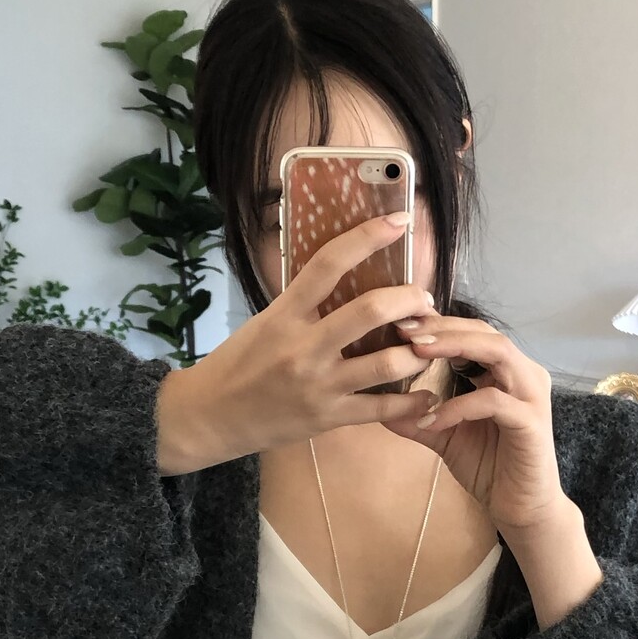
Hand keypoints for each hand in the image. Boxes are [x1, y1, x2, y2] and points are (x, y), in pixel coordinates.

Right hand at [155, 215, 439, 470]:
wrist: (210, 417)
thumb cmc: (239, 364)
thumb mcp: (265, 321)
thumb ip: (303, 303)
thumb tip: (346, 275)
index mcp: (285, 314)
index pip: (329, 263)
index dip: (368, 236)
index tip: (399, 220)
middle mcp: (303, 347)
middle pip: (369, 311)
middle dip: (409, 299)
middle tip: (423, 299)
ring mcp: (318, 385)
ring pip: (386, 363)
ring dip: (417, 351)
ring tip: (427, 344)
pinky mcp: (327, 418)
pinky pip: (381, 409)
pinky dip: (411, 403)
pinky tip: (426, 395)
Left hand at [378, 313, 571, 536]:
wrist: (520, 509)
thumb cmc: (489, 467)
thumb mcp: (444, 436)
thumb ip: (415, 418)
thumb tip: (377, 406)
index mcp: (506, 372)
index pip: (473, 332)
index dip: (438, 324)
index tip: (399, 325)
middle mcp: (524, 375)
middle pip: (485, 331)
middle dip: (443, 327)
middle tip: (404, 330)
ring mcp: (531, 396)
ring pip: (497, 352)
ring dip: (455, 347)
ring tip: (417, 352)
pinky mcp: (532, 423)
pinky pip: (493, 402)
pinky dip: (459, 406)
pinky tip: (431, 420)